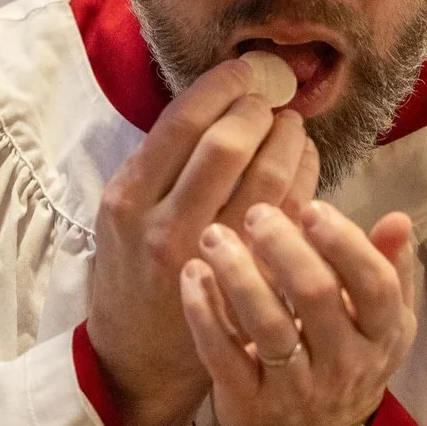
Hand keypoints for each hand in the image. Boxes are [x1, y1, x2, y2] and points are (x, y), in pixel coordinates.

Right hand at [87, 57, 319, 425]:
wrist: (137, 354)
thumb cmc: (132, 269)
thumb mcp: (122, 212)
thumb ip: (162, 162)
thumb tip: (222, 95)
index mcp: (128, 198)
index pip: (183, 122)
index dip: (223, 85)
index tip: (246, 71)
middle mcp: (164, 227)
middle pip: (228, 144)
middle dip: (259, 110)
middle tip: (271, 99)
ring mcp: (209, 259)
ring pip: (267, 178)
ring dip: (289, 140)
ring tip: (291, 127)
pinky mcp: (249, 281)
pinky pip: (288, 216)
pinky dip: (304, 178)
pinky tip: (303, 164)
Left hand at [179, 201, 418, 425]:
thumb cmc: (346, 353)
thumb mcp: (377, 317)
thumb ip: (386, 264)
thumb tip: (398, 218)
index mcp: (382, 332)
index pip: (375, 284)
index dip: (345, 243)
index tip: (311, 206)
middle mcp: (345, 362)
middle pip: (317, 295)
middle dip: (284, 247)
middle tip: (255, 214)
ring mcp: (296, 387)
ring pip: (268, 325)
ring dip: (238, 273)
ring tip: (214, 236)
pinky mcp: (249, 402)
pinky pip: (223, 354)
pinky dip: (204, 312)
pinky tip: (192, 274)